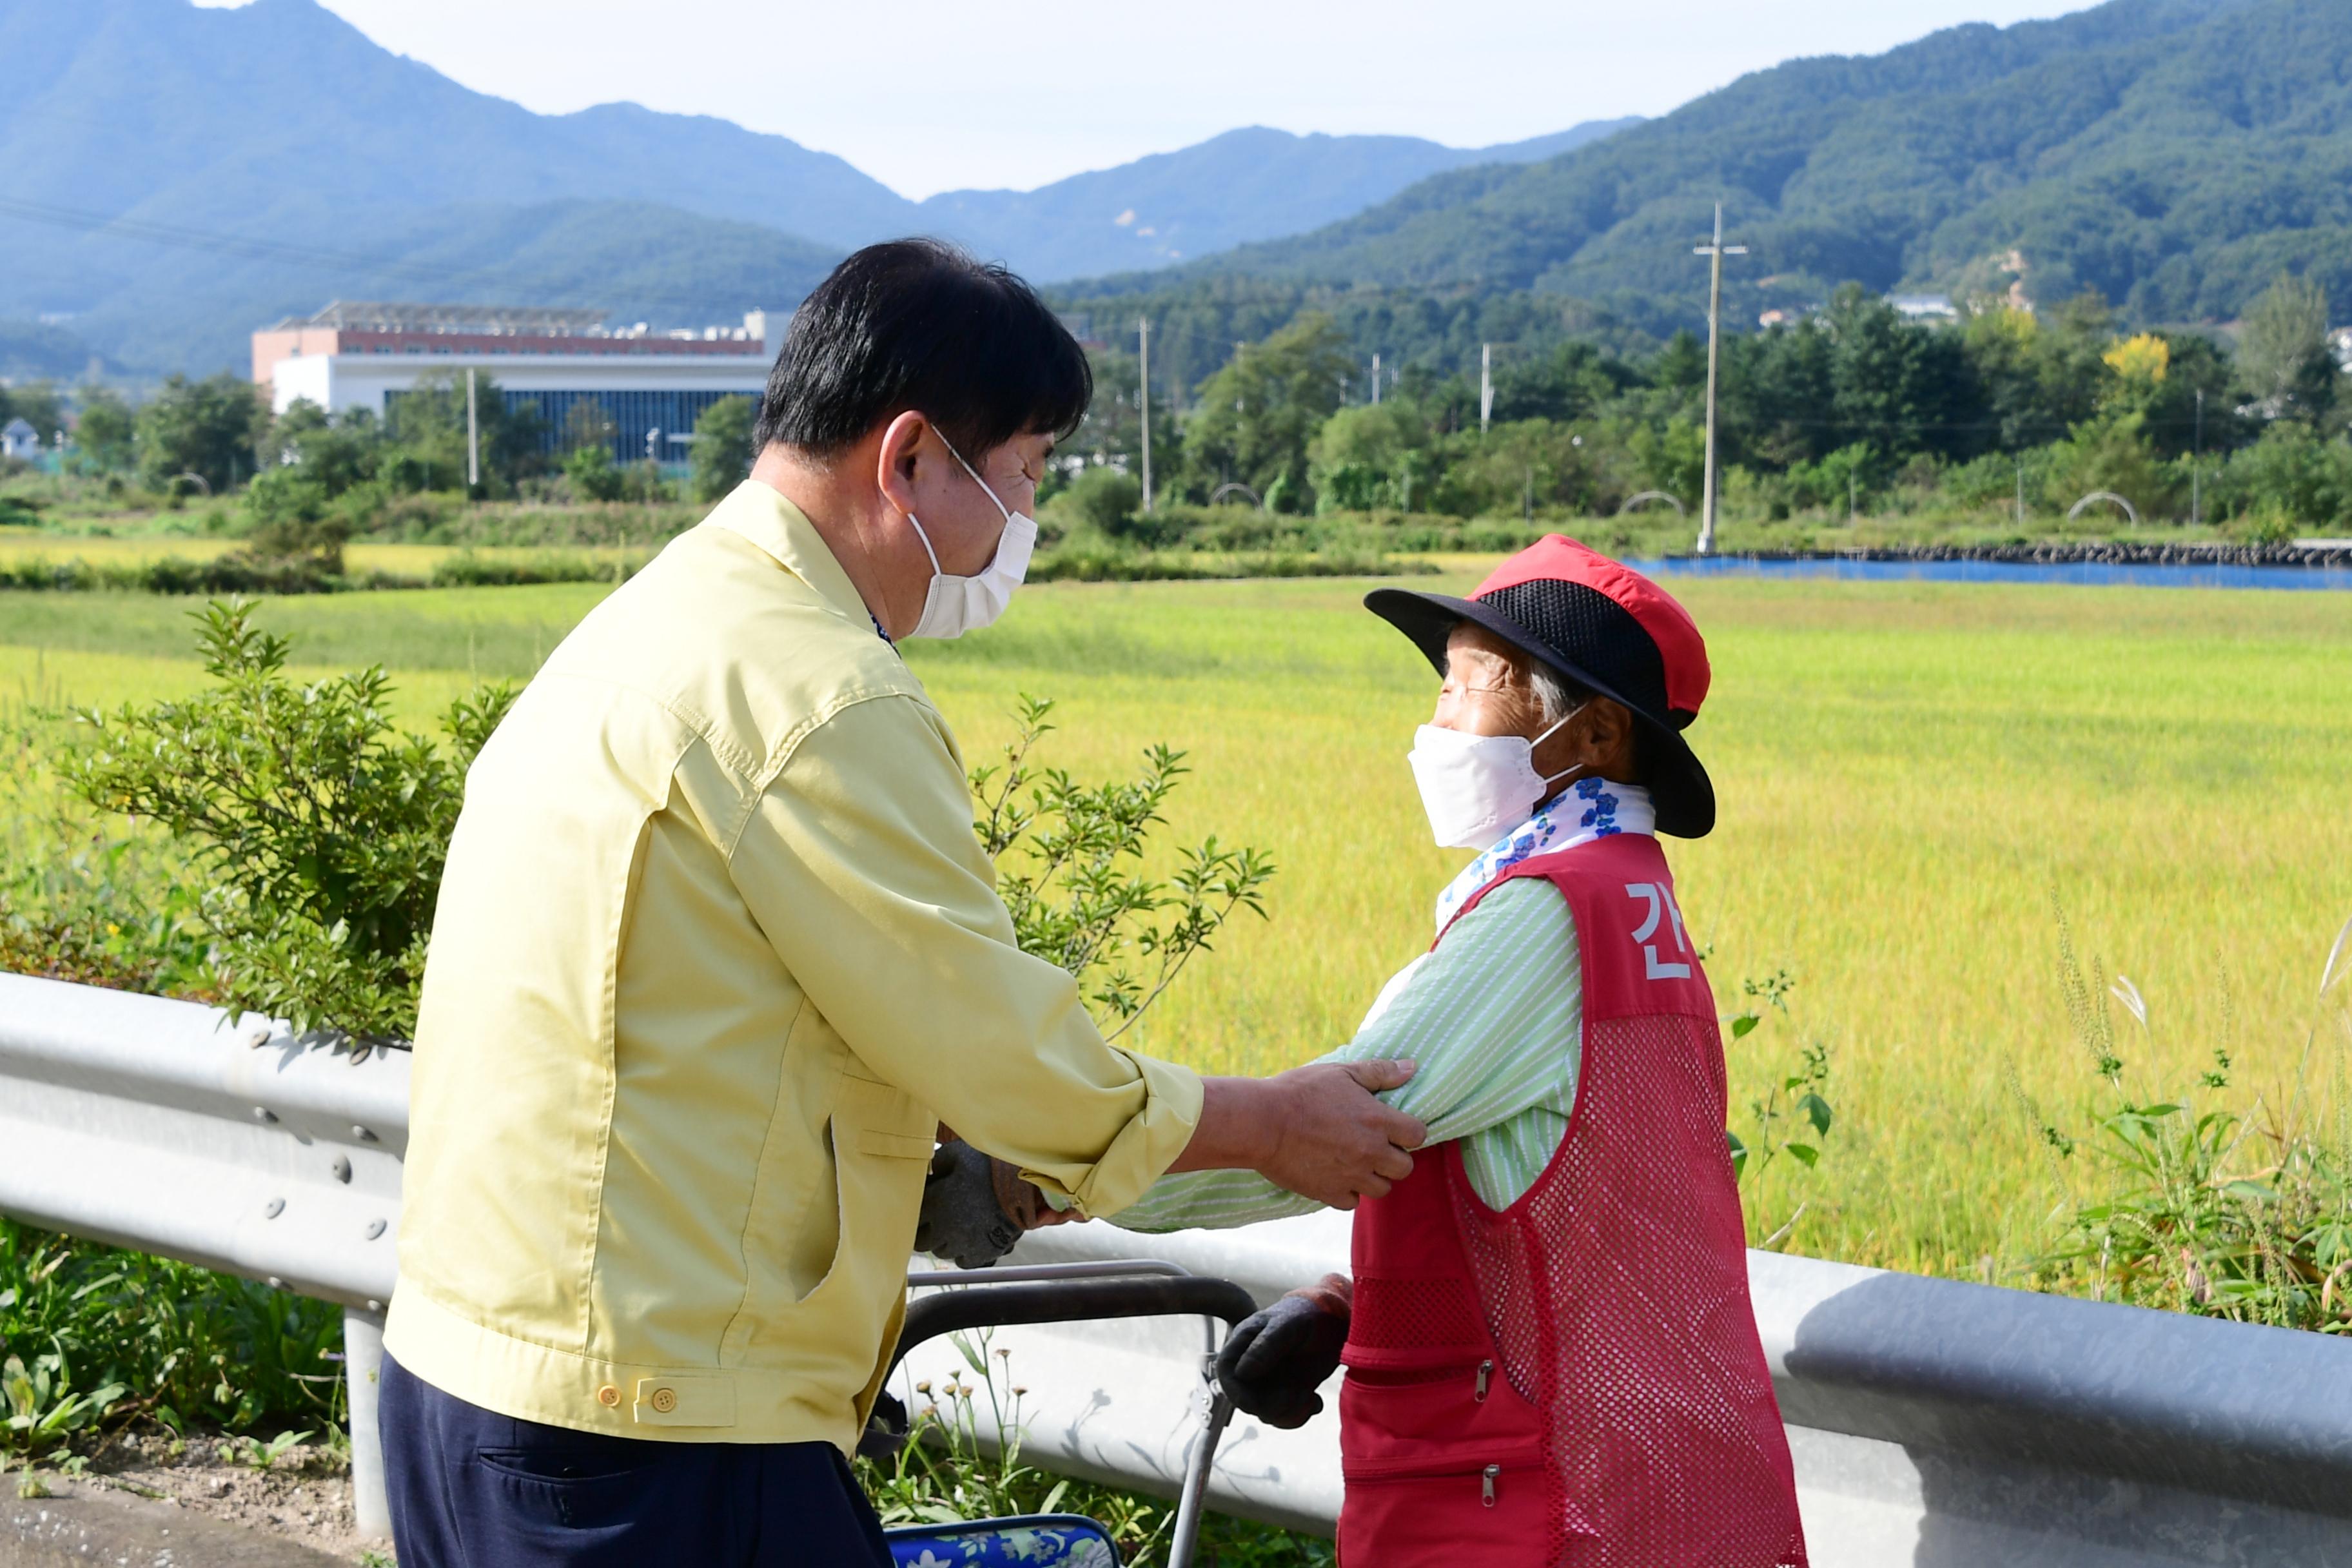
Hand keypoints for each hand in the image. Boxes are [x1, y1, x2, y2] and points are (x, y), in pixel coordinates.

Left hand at [913, 1140, 1053, 1267]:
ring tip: (955, 1226)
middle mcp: (944, 1228)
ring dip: (943, 1241)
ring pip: (941, 1252)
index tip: (925, 1205)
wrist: (1024, 1185)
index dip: (917, 1211)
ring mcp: (963, 1244)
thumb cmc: (989, 1166)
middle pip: (922, 1241)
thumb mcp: (957, 1154)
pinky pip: (962, 1262)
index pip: (912, 1217)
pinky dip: (962, 1253)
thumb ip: (935, 1165)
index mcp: (935, 1203)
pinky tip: (968, 1239)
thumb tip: (926, 1173)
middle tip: (935, 1219)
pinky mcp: (982, 1254)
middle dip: (925, 1230)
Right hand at [1215, 1275, 1351, 1428]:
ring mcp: (1270, 1380)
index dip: (1238, 1395)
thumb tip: (1241, 1372)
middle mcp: (1253, 1365)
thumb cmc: (1308, 1314)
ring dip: (1289, 1412)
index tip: (1259, 1404)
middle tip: (1298, 1395)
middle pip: (1247, 1401)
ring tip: (1310, 1396)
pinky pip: (1285, 1415)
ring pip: (1267, 1413)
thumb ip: (1266, 1345)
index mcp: (1244, 1343)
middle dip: (1272, 1407)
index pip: (1228, 1375)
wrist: (1336, 1319)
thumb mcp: (1289, 1325)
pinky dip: (1300, 1415)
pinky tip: (1315, 1400)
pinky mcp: (1287, 1391)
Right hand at [1260, 1059, 1425, 1209]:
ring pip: (1382, 1189)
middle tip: (1375, 1146)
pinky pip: (1352, 1201)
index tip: (1395, 1127)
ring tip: (1356, 1162)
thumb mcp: (1341, 1072)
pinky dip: (1347, 1191)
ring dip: (1374, 1177)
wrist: (1262, 1122)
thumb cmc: (1300, 1091)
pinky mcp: (1329, 1193)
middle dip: (1395, 1158)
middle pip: (1405, 1168)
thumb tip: (1411, 1067)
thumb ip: (1380, 1072)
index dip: (1409, 1131)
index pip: (1418, 1135)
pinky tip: (1335, 1174)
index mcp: (1377, 1120)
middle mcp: (1370, 1152)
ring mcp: (1351, 1176)